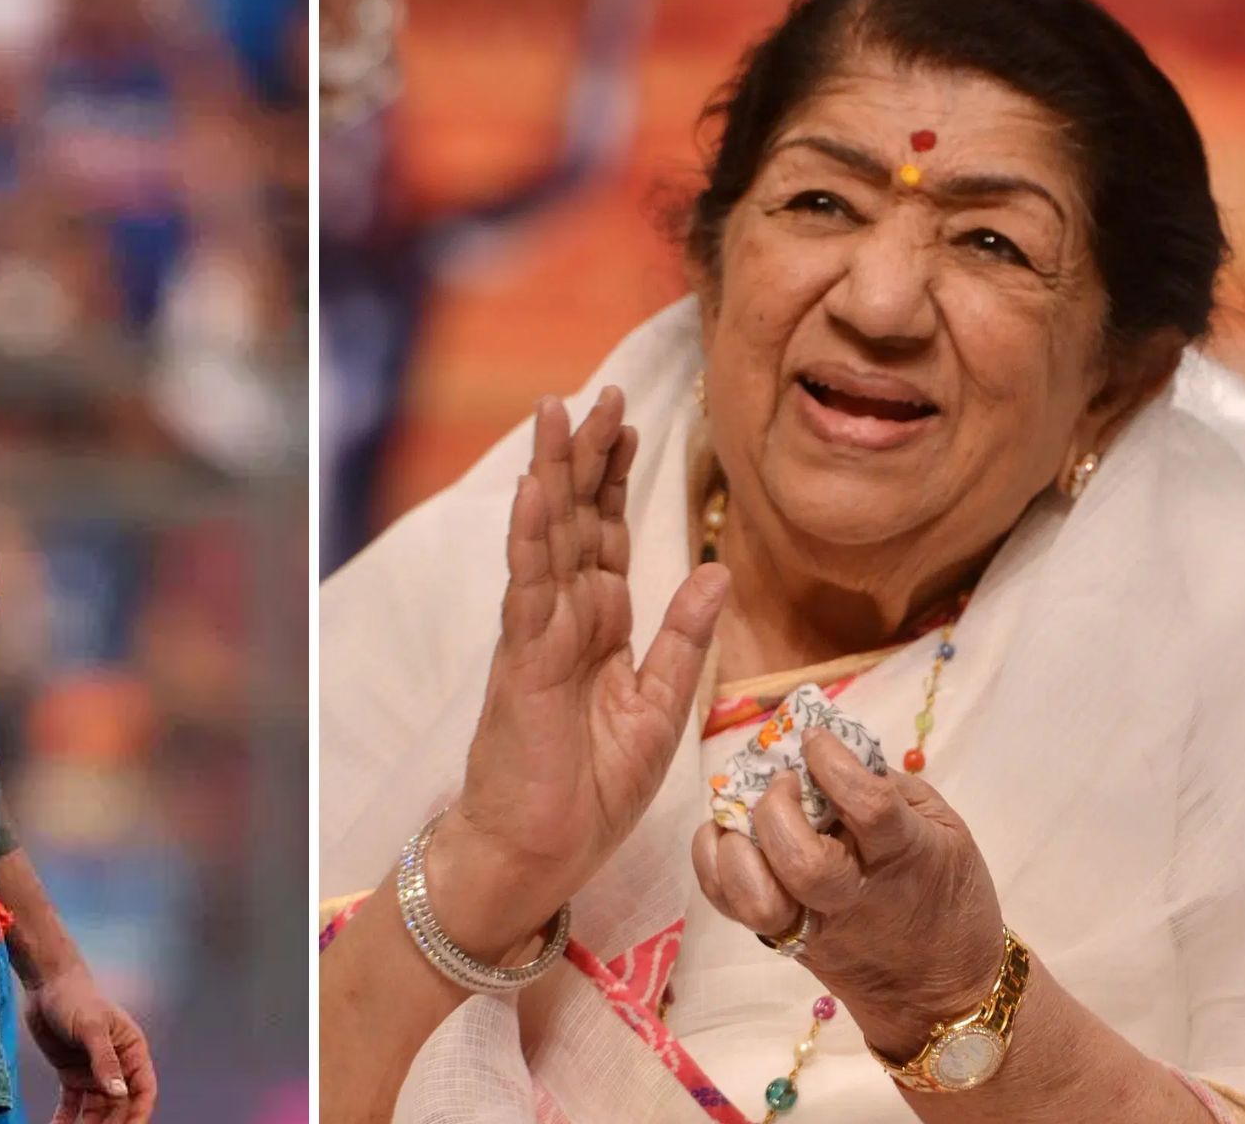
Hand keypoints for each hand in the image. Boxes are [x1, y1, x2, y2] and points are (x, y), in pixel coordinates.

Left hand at [26, 971, 156, 1123]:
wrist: (45, 985)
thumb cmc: (75, 998)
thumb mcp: (91, 1028)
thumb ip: (105, 1061)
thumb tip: (120, 1093)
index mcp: (132, 1050)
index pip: (143, 1089)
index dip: (139, 1113)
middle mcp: (117, 1065)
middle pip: (119, 1106)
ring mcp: (94, 1072)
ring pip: (96, 1110)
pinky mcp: (72, 1075)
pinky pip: (72, 1105)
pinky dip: (66, 1120)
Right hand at [432, 389, 729, 961]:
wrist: (536, 853)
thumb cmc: (588, 793)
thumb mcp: (659, 709)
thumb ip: (685, 639)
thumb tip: (721, 570)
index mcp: (600, 627)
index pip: (610, 536)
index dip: (619, 479)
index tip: (634, 421)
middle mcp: (566, 618)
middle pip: (579, 520)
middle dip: (588, 455)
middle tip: (601, 392)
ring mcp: (539, 634)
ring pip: (548, 538)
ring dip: (553, 475)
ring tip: (558, 412)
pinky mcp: (524, 661)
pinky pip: (528, 589)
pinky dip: (532, 539)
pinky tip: (536, 494)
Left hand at [690, 729, 1005, 1057]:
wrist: (939, 994)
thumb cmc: (946, 895)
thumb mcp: (944, 830)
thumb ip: (888, 788)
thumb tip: (827, 749)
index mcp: (906, 858)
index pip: (869, 807)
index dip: (835, 765)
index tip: (816, 740)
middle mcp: (854, 897)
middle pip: (801, 862)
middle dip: (777, 809)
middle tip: (783, 783)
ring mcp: (813, 926)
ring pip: (758, 899)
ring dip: (735, 846)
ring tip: (743, 814)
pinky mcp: (783, 942)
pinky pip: (732, 908)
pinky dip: (713, 866)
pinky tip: (725, 837)